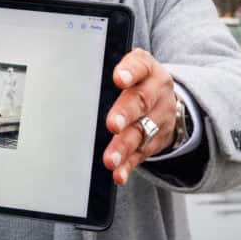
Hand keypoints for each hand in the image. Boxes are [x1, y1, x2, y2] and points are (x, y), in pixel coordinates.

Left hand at [101, 48, 176, 185]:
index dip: (130, 71)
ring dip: (124, 147)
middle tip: (112, 125)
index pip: (140, 66)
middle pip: (141, 102)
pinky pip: (141, 154)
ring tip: (110, 159)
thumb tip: (73, 75)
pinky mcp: (156, 141)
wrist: (168, 101)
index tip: (119, 79)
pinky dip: (128, 165)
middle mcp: (156, 93)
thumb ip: (107, 69)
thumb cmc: (136, 81)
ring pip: (141, 132)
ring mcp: (158, 118)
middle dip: (126, 113)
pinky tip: (118, 173)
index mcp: (147, 70)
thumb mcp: (131, 68)